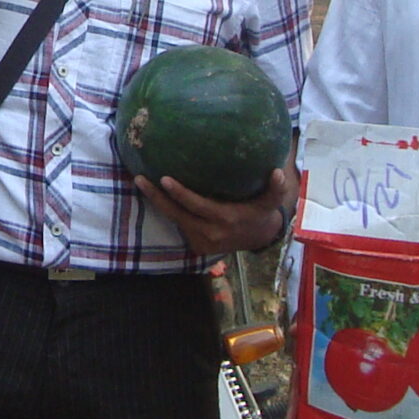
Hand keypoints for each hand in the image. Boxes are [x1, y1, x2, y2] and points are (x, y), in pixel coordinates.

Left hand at [135, 167, 293, 258]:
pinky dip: (168, 211)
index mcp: (224, 220)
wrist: (258, 239)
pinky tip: (154, 194)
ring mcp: (201, 242)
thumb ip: (275, 189)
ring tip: (141, 182)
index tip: (165, 179)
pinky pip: (179, 225)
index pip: (197, 206)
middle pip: (177, 215)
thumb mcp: (270, 202)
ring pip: (174, 221)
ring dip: (157, 203)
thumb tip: (278, 173)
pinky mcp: (196, 246)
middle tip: (140, 178)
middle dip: (156, 198)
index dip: (180, 194)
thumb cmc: (261, 213)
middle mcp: (209, 233)